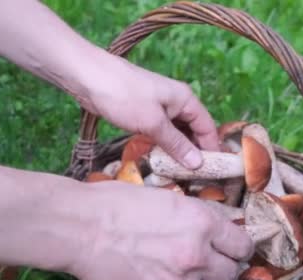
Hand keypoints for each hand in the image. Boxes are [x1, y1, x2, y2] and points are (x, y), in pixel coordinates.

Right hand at [68, 181, 253, 279]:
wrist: (82, 229)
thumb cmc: (117, 205)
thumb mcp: (166, 198)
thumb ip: (196, 216)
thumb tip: (216, 227)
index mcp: (201, 221)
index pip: (242, 244)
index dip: (239, 246)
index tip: (233, 247)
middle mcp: (197, 253)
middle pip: (233, 270)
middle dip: (226, 265)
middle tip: (214, 260)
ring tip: (200, 277)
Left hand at [76, 53, 219, 168]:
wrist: (88, 77)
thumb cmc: (124, 96)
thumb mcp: (153, 123)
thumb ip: (176, 143)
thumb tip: (198, 164)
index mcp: (185, 99)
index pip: (207, 127)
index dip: (212, 149)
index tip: (214, 173)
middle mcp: (176, 103)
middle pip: (193, 131)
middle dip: (195, 153)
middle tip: (194, 179)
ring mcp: (158, 108)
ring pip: (175, 133)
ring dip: (177, 151)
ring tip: (178, 175)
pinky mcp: (143, 114)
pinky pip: (159, 133)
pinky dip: (162, 146)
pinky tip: (159, 161)